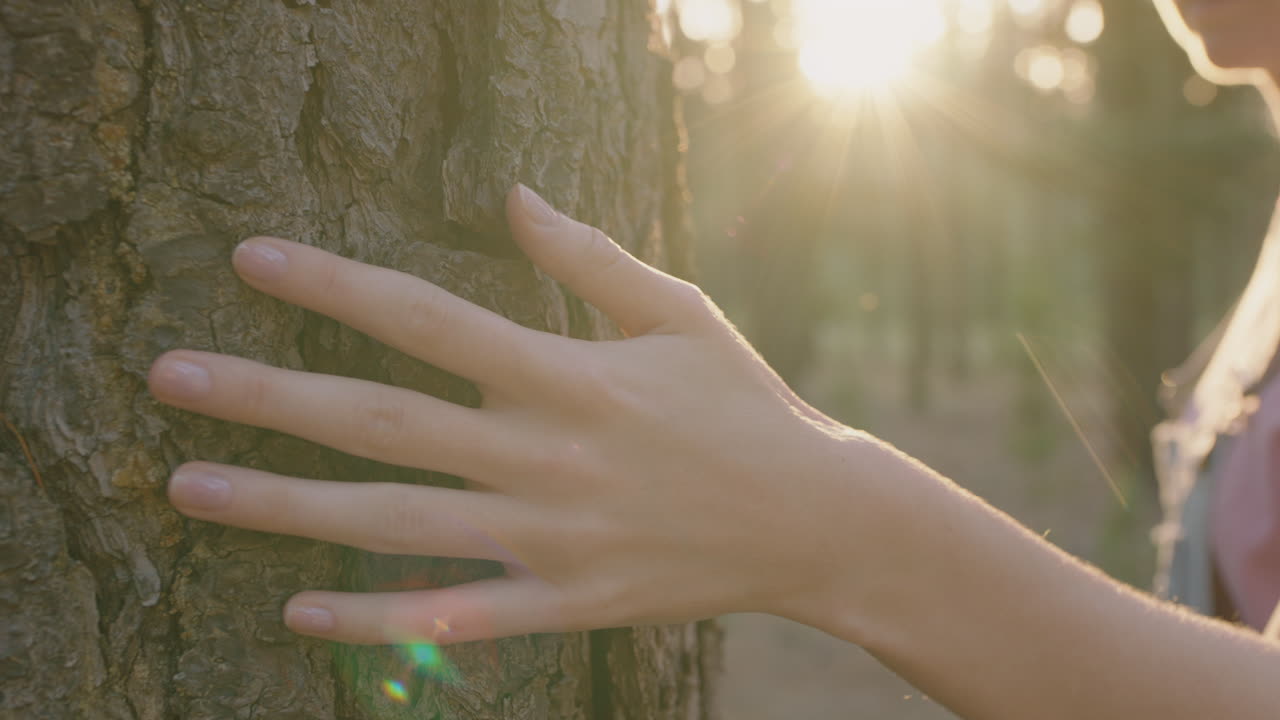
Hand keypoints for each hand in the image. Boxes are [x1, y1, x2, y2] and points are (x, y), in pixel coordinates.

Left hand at [149, 185, 861, 644]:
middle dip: (270, 397)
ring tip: (189, 487)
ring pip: (397, 524)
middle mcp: (547, 457)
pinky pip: (457, 620)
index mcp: (570, 375)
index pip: (428, 319)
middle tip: (169, 377)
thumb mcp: (680, 314)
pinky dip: (377, 623)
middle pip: (384, 422)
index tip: (250, 258)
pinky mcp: (567, 603)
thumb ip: (589, 258)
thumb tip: (511, 196)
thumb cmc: (744, 404)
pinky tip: (298, 613)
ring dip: (286, 508)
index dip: (334, 284)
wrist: (816, 522)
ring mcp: (552, 538)